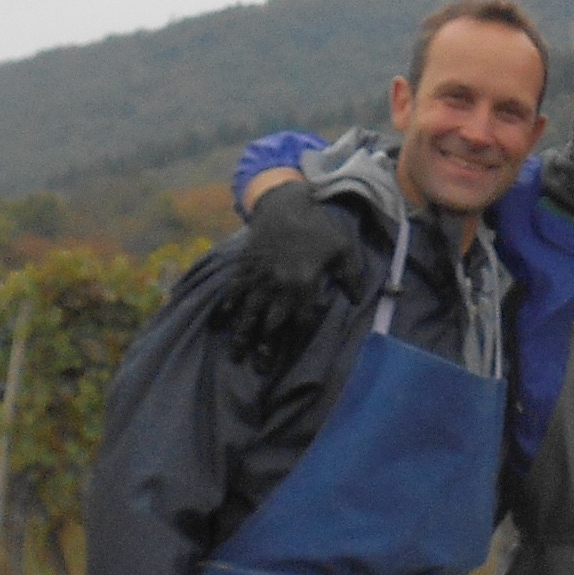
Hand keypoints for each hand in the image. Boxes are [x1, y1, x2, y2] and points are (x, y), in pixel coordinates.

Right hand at [221, 181, 365, 361]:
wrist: (285, 205)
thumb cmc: (318, 227)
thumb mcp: (342, 248)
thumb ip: (352, 275)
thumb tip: (357, 300)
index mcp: (304, 284)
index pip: (301, 321)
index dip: (297, 339)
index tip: (291, 356)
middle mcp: (279, 286)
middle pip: (271, 324)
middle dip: (265, 348)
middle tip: (260, 369)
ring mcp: (258, 278)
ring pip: (248, 313)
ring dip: (242, 335)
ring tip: (235, 355)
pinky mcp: (244, 269)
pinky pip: (231, 293)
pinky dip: (223, 309)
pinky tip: (216, 324)